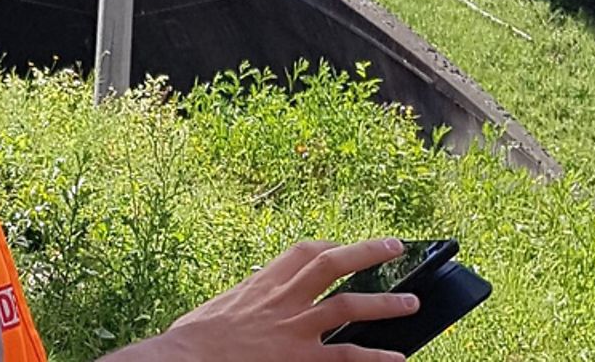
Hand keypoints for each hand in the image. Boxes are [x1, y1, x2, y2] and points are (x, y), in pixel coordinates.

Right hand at [129, 239, 419, 361]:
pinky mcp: (299, 358)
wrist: (184, 360)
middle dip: (367, 253)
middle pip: (332, 263)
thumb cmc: (194, 341)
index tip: (344, 246)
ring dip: (384, 303)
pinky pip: (345, 356)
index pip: (303, 252)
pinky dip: (374, 358)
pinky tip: (396, 359)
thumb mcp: (220, 307)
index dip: (330, 245)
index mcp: (262, 284)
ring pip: (349, 305)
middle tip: (395, 247)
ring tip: (411, 303)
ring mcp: (294, 328)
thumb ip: (244, 301)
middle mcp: (282, 299)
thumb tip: (250, 298)